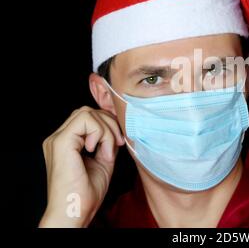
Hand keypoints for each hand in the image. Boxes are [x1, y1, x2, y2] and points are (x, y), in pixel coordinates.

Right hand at [39, 106, 124, 226]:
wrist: (74, 212)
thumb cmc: (86, 193)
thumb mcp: (103, 161)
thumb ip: (106, 142)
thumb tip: (116, 127)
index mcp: (66, 142)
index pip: (87, 117)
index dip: (107, 124)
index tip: (118, 143)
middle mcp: (58, 138)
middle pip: (87, 111)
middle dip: (108, 124)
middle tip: (116, 145)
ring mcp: (57, 139)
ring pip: (87, 112)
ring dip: (105, 129)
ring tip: (106, 151)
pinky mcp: (60, 142)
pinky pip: (86, 120)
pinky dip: (99, 132)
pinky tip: (98, 150)